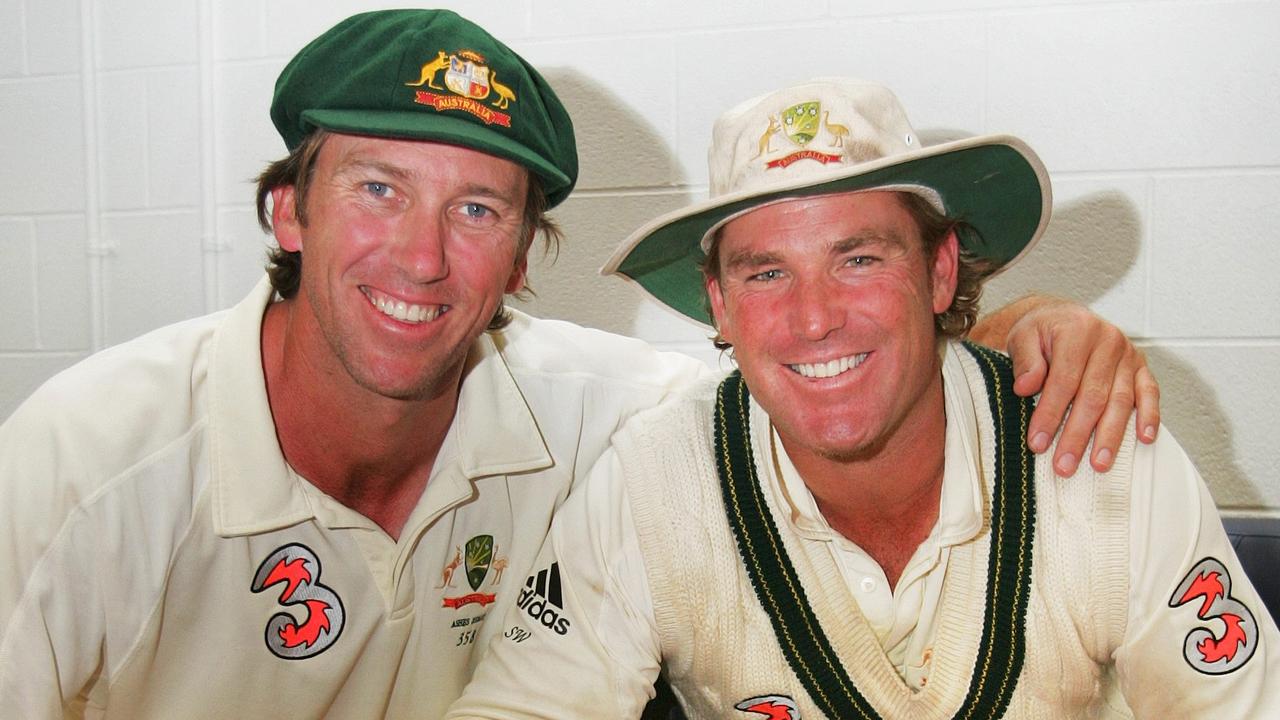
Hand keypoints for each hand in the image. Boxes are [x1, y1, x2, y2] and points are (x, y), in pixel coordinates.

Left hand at [971, 296, 1159, 475]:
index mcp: (1077, 330)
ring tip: (1099, 465)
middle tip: (1064, 465)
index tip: (1037, 443)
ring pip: (1121, 400)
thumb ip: (1024, 361)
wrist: (1062, 318)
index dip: (1050, 414)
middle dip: (1078, 435)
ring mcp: (1128, 355)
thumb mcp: (1022, 338)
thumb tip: (1025, 388)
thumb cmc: (1041, 332)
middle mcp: (1108, 340)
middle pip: (1093, 396)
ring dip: (1110, 436)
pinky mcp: (1141, 367)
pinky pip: (1150, 392)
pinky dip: (1149, 416)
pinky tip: (1144, 439)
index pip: (1063, 380)